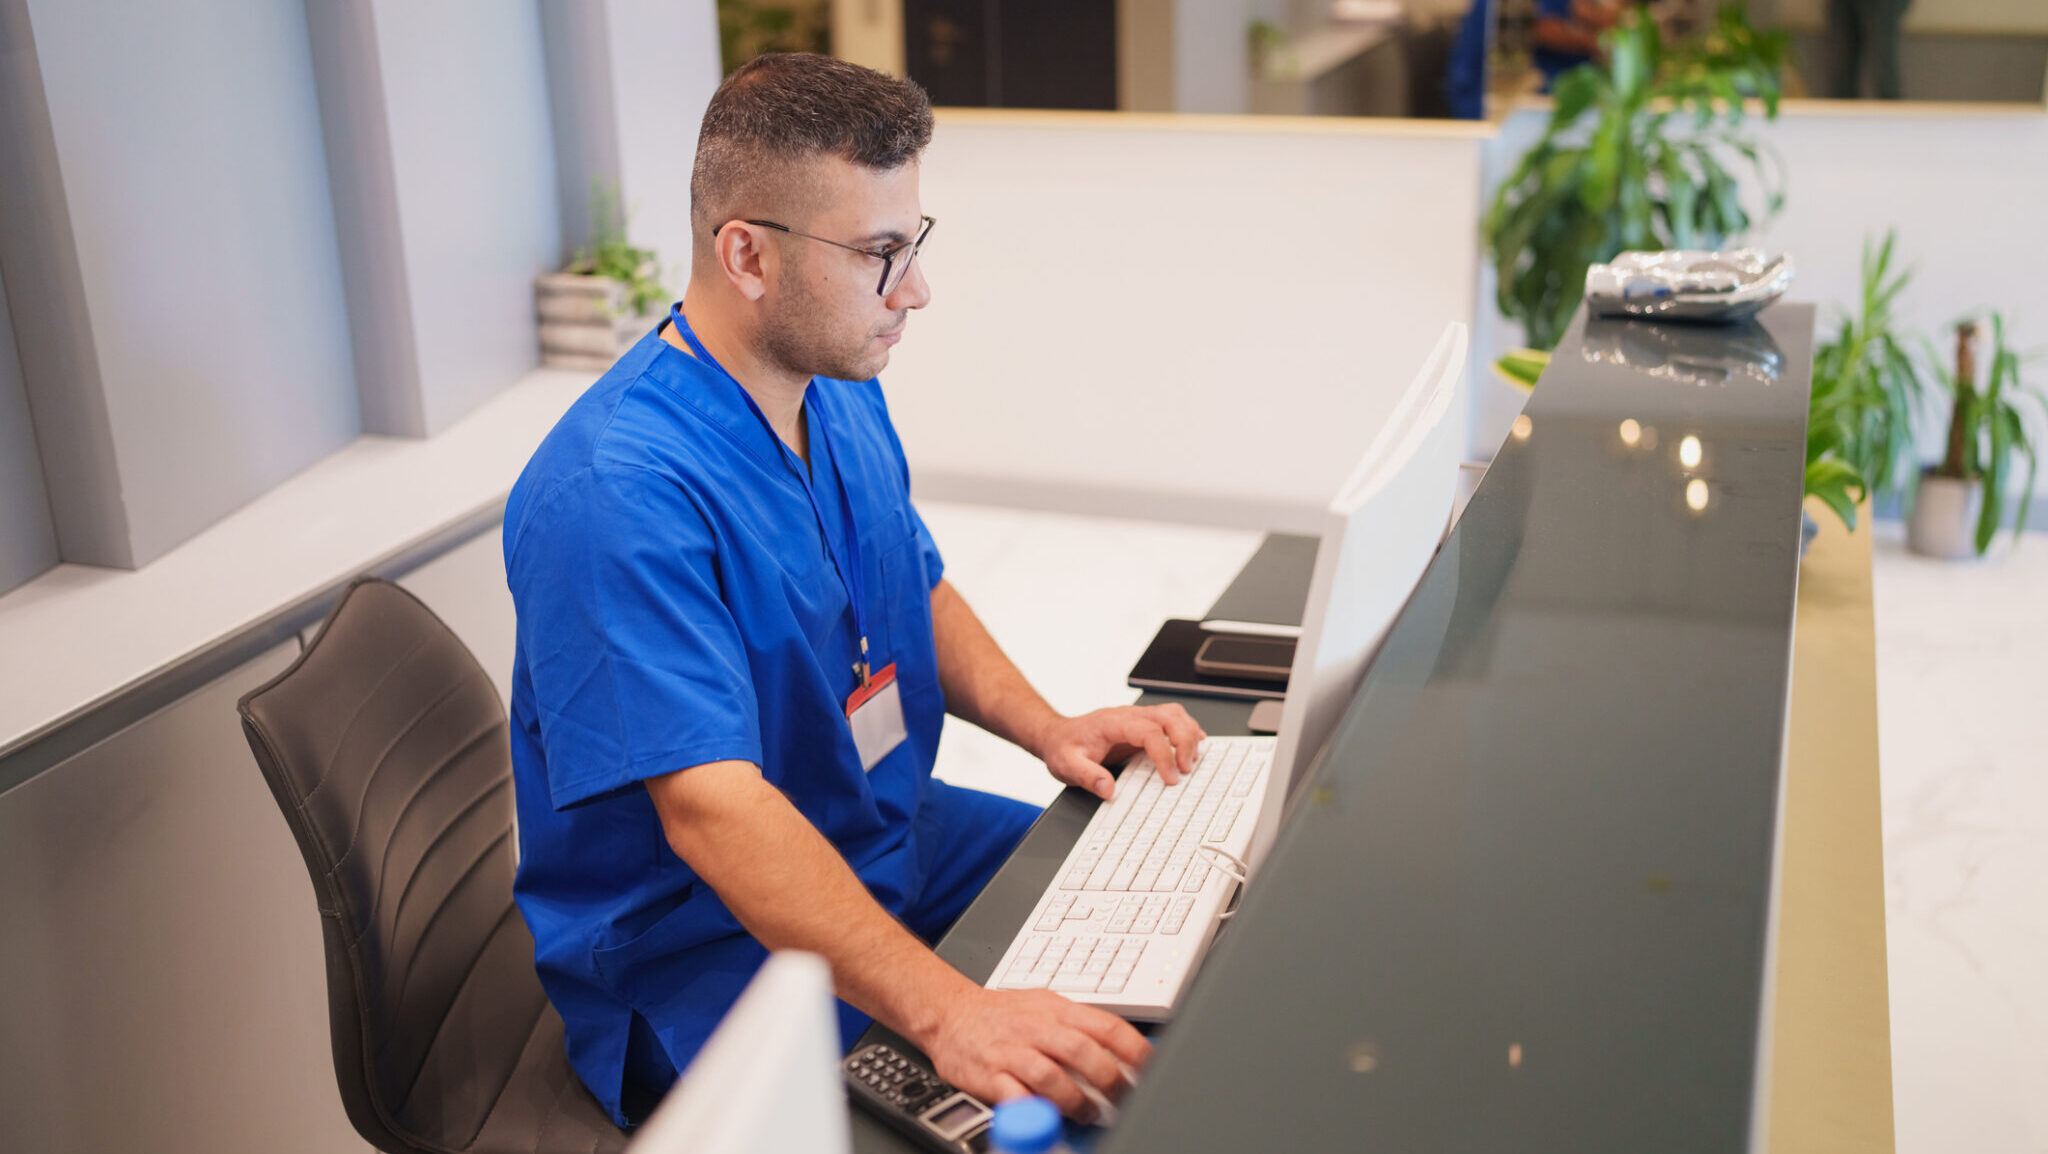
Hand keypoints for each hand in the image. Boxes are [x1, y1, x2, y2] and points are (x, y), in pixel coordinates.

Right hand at [920, 986, 1151, 1122]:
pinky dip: (1032, 1109)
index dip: (1134, 1049)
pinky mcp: (989, 1073)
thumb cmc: (1003, 1014)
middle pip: (1083, 1051)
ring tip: (1087, 1113)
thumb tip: (1124, 1050)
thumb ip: (1080, 1027)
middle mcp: (1037, 1028)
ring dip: (1075, 1100)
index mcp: (1058, 1010)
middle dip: (1109, 1079)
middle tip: (1122, 1098)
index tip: (1150, 1070)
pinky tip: (1044, 1118)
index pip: (1107, 1026)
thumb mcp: (1046, 1006)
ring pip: (1051, 1074)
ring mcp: (1012, 1050)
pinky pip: (1014, 1094)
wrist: (949, 1012)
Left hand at [1034, 704, 1206, 798]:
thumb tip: (1108, 788)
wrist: (1057, 736)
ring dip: (1188, 734)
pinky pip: (1171, 719)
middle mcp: (1128, 716)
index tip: (1170, 777)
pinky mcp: (1142, 725)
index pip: (1148, 731)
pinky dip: (1186, 730)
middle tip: (1186, 768)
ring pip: (1174, 714)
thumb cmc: (1064, 747)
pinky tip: (1195, 743)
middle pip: (1168, 716)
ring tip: (1192, 760)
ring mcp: (1137, 718)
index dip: (1164, 754)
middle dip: (1184, 741)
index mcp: (1113, 722)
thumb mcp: (1067, 765)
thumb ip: (1087, 776)